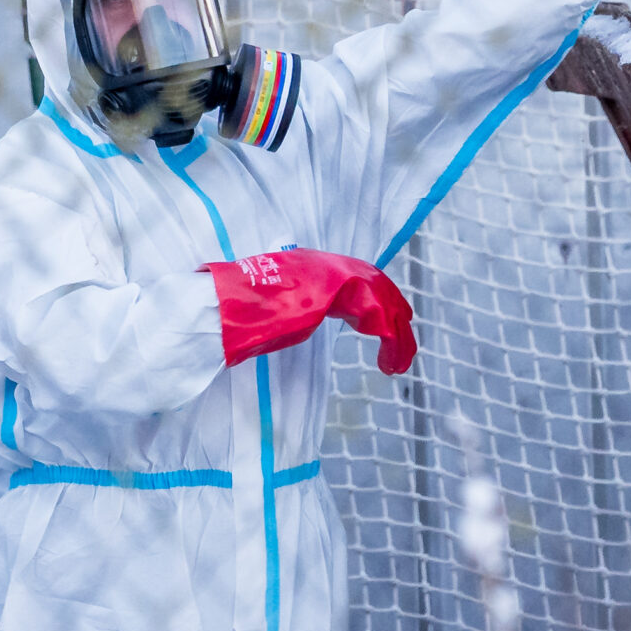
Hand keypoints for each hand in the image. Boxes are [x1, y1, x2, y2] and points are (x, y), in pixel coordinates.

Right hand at [206, 249, 415, 373]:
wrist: (227, 305)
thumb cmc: (241, 311)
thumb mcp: (275, 306)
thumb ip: (294, 306)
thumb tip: (294, 317)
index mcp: (313, 267)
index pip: (358, 279)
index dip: (376, 303)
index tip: (382, 327)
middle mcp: (328, 265)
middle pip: (378, 286)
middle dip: (395, 315)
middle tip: (403, 347)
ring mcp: (335, 275)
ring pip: (384, 303)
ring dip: (397, 337)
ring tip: (398, 365)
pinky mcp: (341, 292)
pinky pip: (380, 318)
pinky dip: (391, 342)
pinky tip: (390, 363)